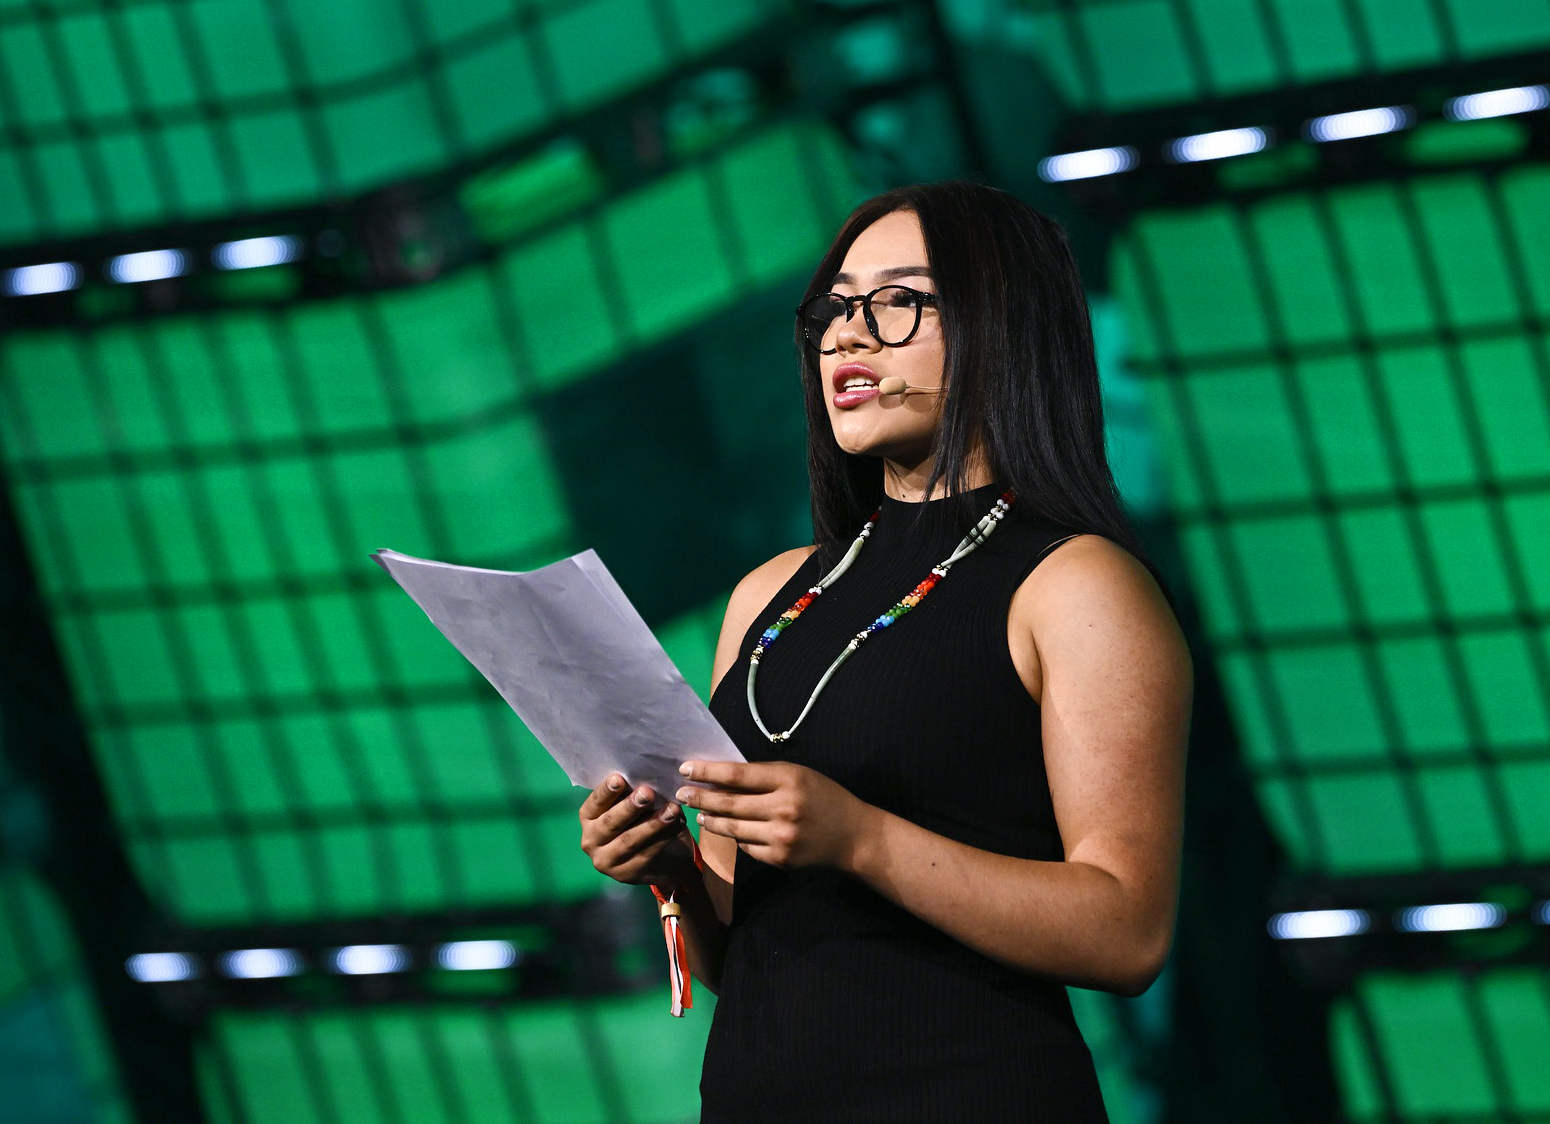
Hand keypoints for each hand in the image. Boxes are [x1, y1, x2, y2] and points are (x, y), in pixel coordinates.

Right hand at [579, 774, 697, 890]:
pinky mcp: (626, 874)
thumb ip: (630, 794)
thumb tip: (643, 774)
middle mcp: (590, 841)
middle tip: (648, 793)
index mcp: (588, 819)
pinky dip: (663, 837)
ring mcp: (606, 861)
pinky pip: (646, 854)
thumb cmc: (641, 820)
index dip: (606, 791)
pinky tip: (677, 824)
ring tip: (672, 809)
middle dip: (630, 807)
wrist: (660, 859)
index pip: (594, 803)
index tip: (619, 778)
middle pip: (610, 822)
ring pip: (629, 840)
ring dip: (652, 823)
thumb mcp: (631, 807)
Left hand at [676, 760, 874, 871]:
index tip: (686, 768)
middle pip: (729, 802)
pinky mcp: (779, 858)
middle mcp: (783, 807)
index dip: (708, 771)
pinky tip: (728, 830)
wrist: (853, 836)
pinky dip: (735, 837)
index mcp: (788, 779)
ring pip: (732, 828)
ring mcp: (780, 836)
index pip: (737, 773)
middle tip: (681, 793)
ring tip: (699, 814)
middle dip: (700, 797)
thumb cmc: (824, 798)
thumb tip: (721, 778)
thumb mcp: (798, 775)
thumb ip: (764, 776)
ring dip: (711, 820)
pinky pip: (746, 847)